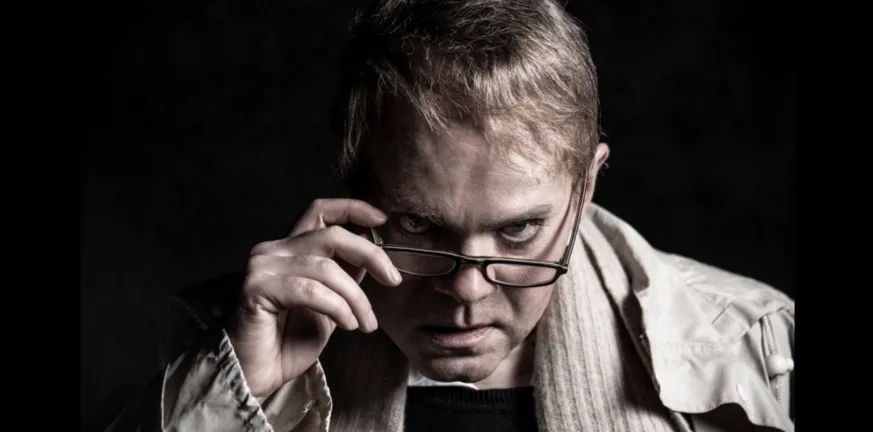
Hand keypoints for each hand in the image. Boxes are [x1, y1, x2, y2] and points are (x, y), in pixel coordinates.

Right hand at [225, 199, 401, 400]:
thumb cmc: (288, 342)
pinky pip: (311, 291)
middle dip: (370, 255)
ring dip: (356, 298)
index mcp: (290, 248)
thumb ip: (345, 276)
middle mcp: (273, 250)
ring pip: (326, 268)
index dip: (352, 209)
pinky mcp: (256, 288)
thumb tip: (374, 255)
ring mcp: (262, 266)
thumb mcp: (330, 304)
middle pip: (331, 235)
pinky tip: (347, 325)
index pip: (320, 211)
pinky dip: (337, 308)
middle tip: (393, 280)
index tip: (383, 221)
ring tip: (366, 323)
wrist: (255, 374)